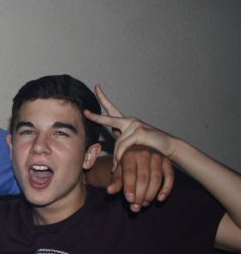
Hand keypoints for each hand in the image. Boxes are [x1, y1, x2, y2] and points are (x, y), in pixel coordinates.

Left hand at [90, 85, 173, 210]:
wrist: (169, 148)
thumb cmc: (150, 147)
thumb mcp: (132, 146)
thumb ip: (121, 145)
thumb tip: (107, 150)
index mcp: (127, 123)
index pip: (112, 110)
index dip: (104, 99)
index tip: (97, 87)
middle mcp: (130, 121)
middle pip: (109, 118)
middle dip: (96, 117)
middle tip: (84, 113)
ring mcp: (135, 125)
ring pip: (118, 142)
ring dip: (116, 156)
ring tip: (116, 166)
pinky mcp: (139, 132)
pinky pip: (123, 146)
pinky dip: (119, 156)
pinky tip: (118, 163)